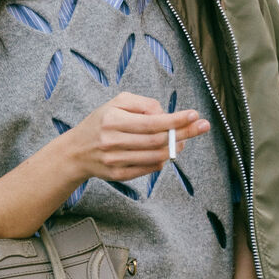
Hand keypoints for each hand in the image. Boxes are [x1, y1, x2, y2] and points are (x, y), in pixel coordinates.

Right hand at [61, 92, 211, 181]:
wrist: (76, 151)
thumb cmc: (100, 123)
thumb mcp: (116, 103)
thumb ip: (142, 104)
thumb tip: (164, 114)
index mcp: (112, 120)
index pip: (151, 122)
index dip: (175, 119)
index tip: (194, 115)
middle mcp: (112, 141)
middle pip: (157, 140)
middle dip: (183, 132)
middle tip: (202, 126)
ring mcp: (115, 161)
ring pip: (155, 156)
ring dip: (175, 148)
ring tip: (184, 139)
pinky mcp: (118, 175)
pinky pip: (148, 168)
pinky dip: (162, 160)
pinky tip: (168, 152)